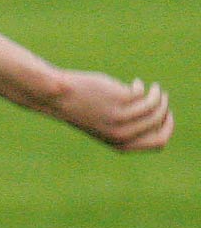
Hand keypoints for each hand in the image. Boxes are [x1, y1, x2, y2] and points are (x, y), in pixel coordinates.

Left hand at [53, 72, 173, 151]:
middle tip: (161, 96)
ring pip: (155, 107)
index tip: (167, 114)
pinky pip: (143, 94)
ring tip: (153, 87)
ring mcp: (121, 117)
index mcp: (120, 144)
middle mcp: (122, 134)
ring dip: (158, 95)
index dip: (167, 127)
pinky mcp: (120, 99)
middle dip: (165, 108)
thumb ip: (128, 126)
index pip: (158, 143)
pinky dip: (141, 87)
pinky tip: (134, 83)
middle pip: (159, 123)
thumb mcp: (105, 124)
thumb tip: (156, 117)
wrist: (59, 97)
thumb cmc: (82, 110)